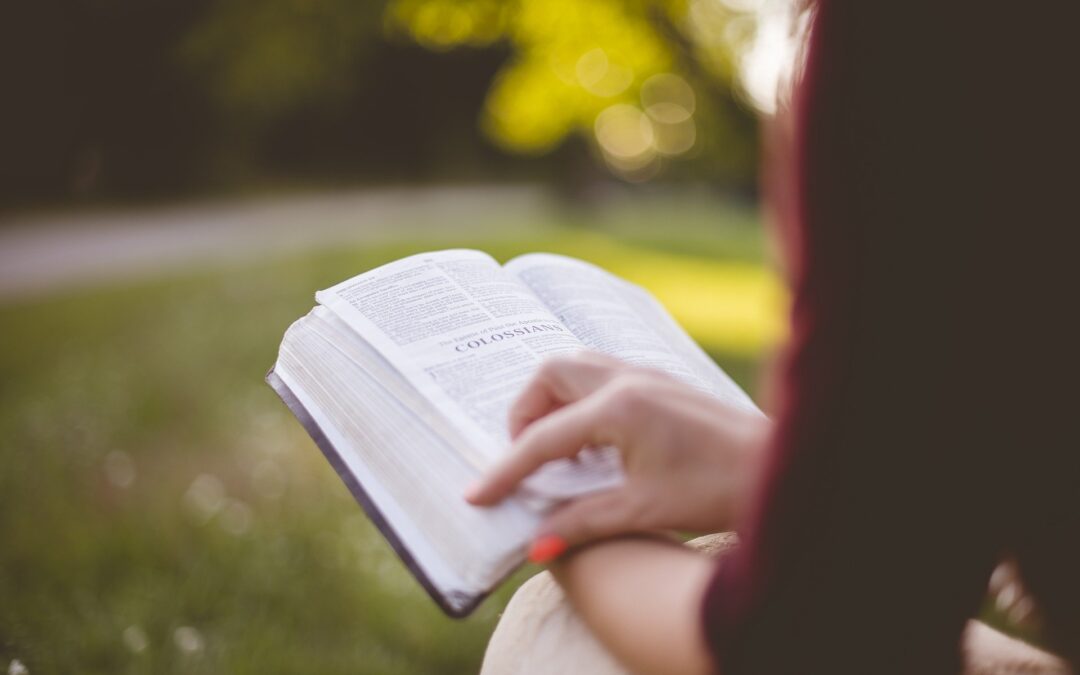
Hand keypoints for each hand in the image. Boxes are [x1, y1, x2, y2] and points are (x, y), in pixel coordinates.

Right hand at [466, 352, 768, 553]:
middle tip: (526, 459)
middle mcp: (628, 380)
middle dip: (525, 413)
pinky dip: (581, 400)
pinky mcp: (661, 382)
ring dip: (553, 401)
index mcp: (619, 408)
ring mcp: (646, 374)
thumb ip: (582, 522)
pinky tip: (594, 442)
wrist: (779, 469)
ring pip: (576, 367)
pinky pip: (602, 374)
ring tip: (557, 449)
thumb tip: (536, 545)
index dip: (505, 470)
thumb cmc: (719, 488)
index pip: (542, 438)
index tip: (477, 495)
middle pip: (550, 374)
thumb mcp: (643, 510)